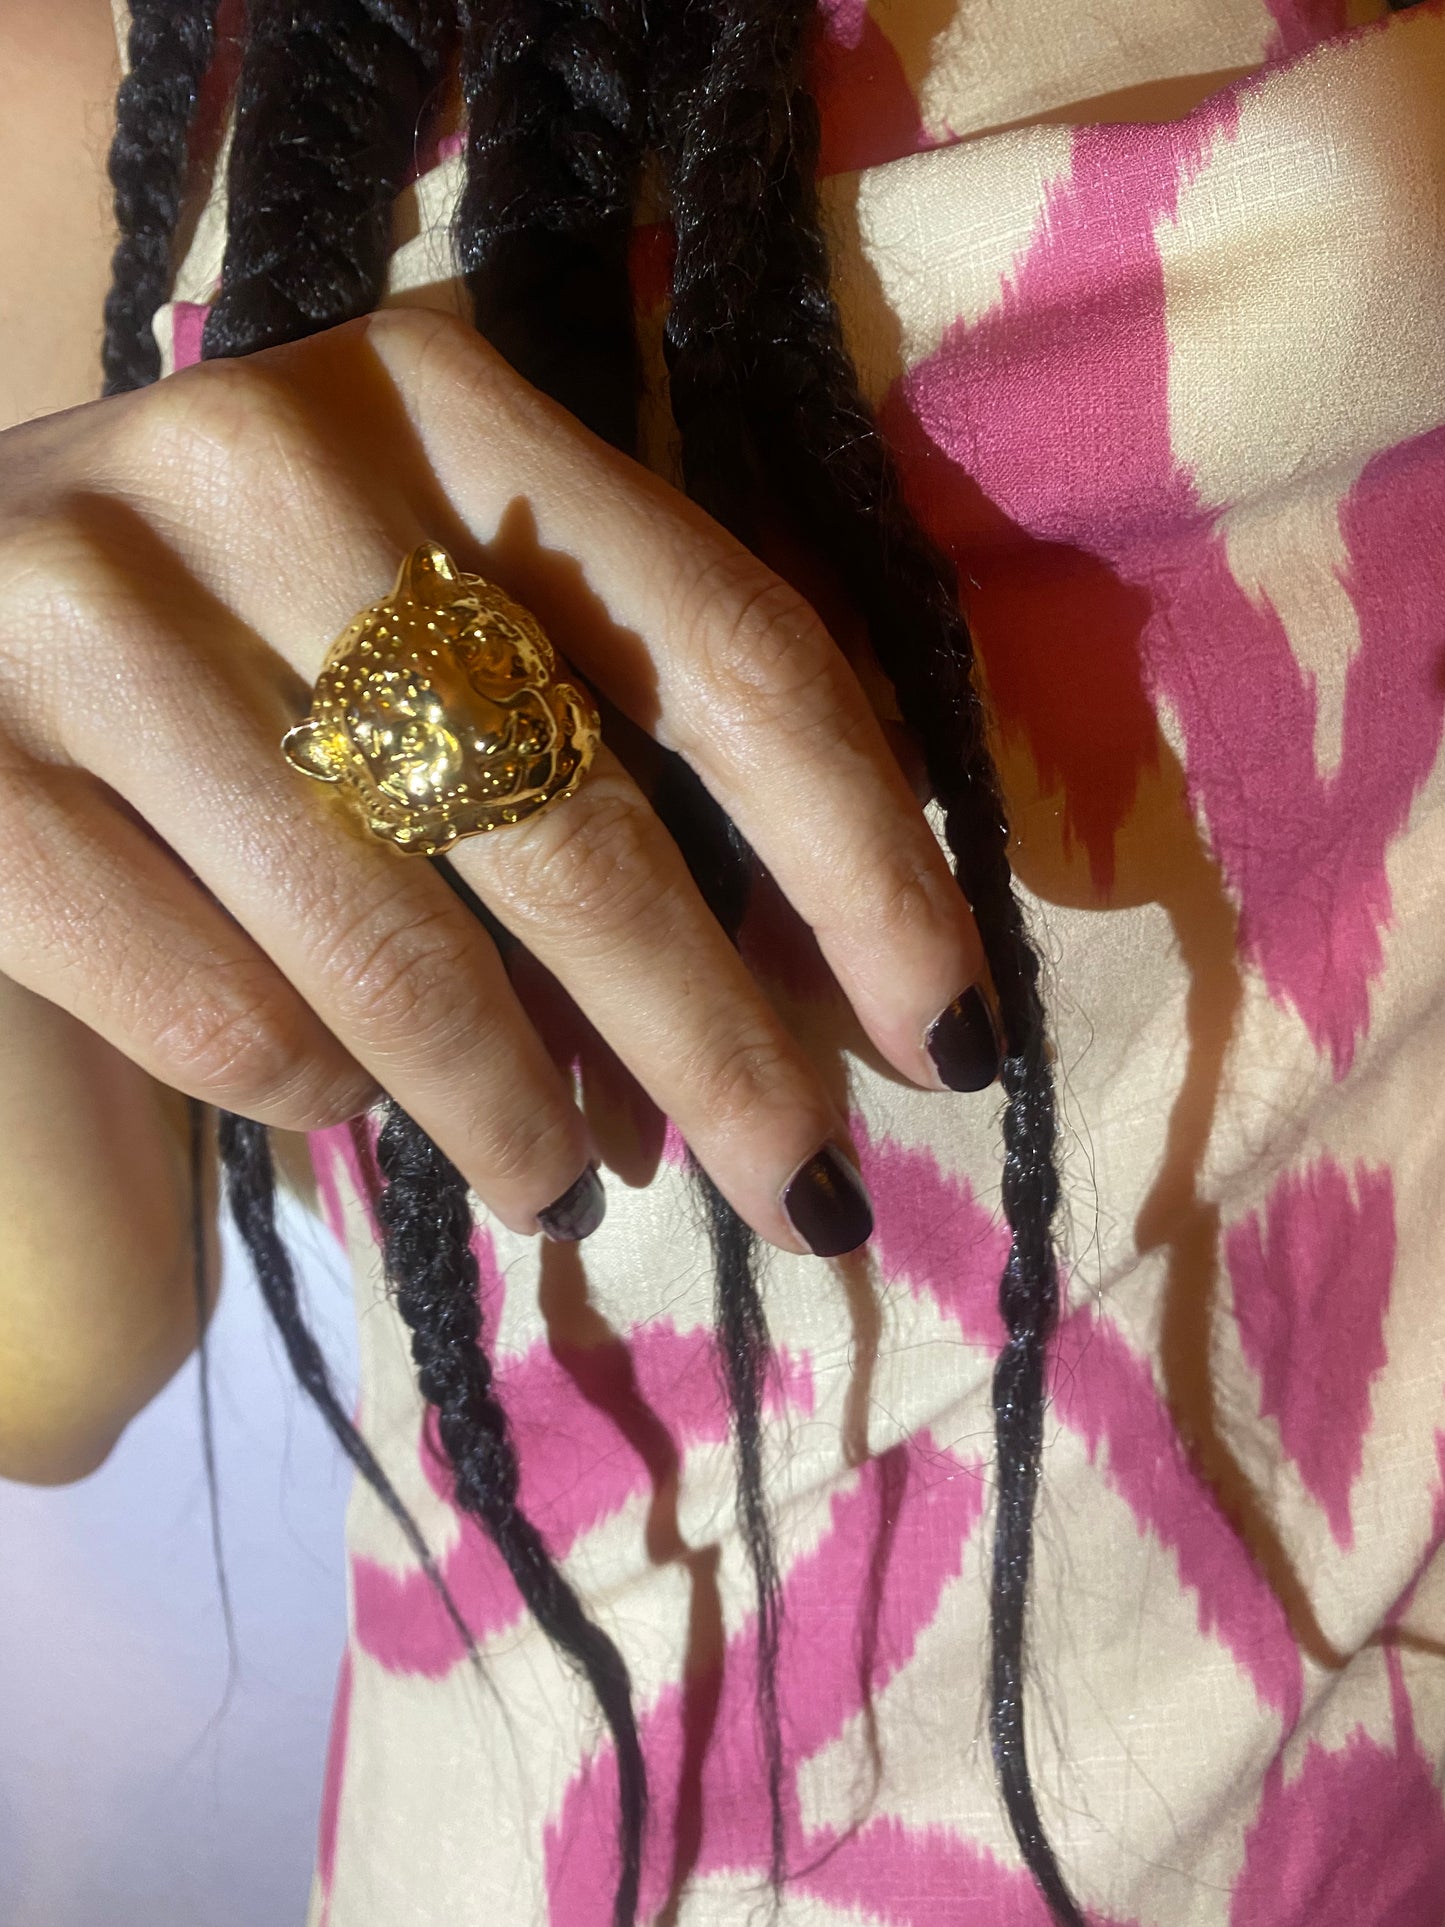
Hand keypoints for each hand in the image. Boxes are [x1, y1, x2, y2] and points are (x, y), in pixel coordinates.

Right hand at [0, 308, 995, 1255]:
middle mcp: (260, 466)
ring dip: (524, 1115)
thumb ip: (615, 737)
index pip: (729, 649)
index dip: (869, 868)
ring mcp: (84, 614)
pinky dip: (322, 1098)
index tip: (945, 1039)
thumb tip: (822, 1003)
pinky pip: (231, 1018)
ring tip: (572, 1192)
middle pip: (578, 822)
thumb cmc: (247, 645)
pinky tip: (348, 1106)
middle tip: (802, 1191)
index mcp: (438, 396)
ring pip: (399, 952)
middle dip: (720, 1046)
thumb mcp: (443, 621)